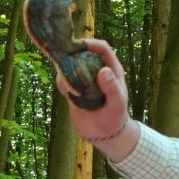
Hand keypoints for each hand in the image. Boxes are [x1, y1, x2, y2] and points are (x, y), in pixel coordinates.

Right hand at [57, 38, 138, 159]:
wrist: (104, 135)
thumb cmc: (115, 117)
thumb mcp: (117, 103)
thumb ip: (112, 88)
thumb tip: (103, 70)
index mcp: (111, 69)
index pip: (102, 48)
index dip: (91, 43)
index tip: (78, 45)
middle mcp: (96, 71)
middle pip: (83, 53)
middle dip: (72, 53)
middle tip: (63, 58)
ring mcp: (84, 79)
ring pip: (71, 65)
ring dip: (64, 68)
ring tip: (66, 82)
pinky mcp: (74, 89)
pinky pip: (64, 79)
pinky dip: (61, 82)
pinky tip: (64, 92)